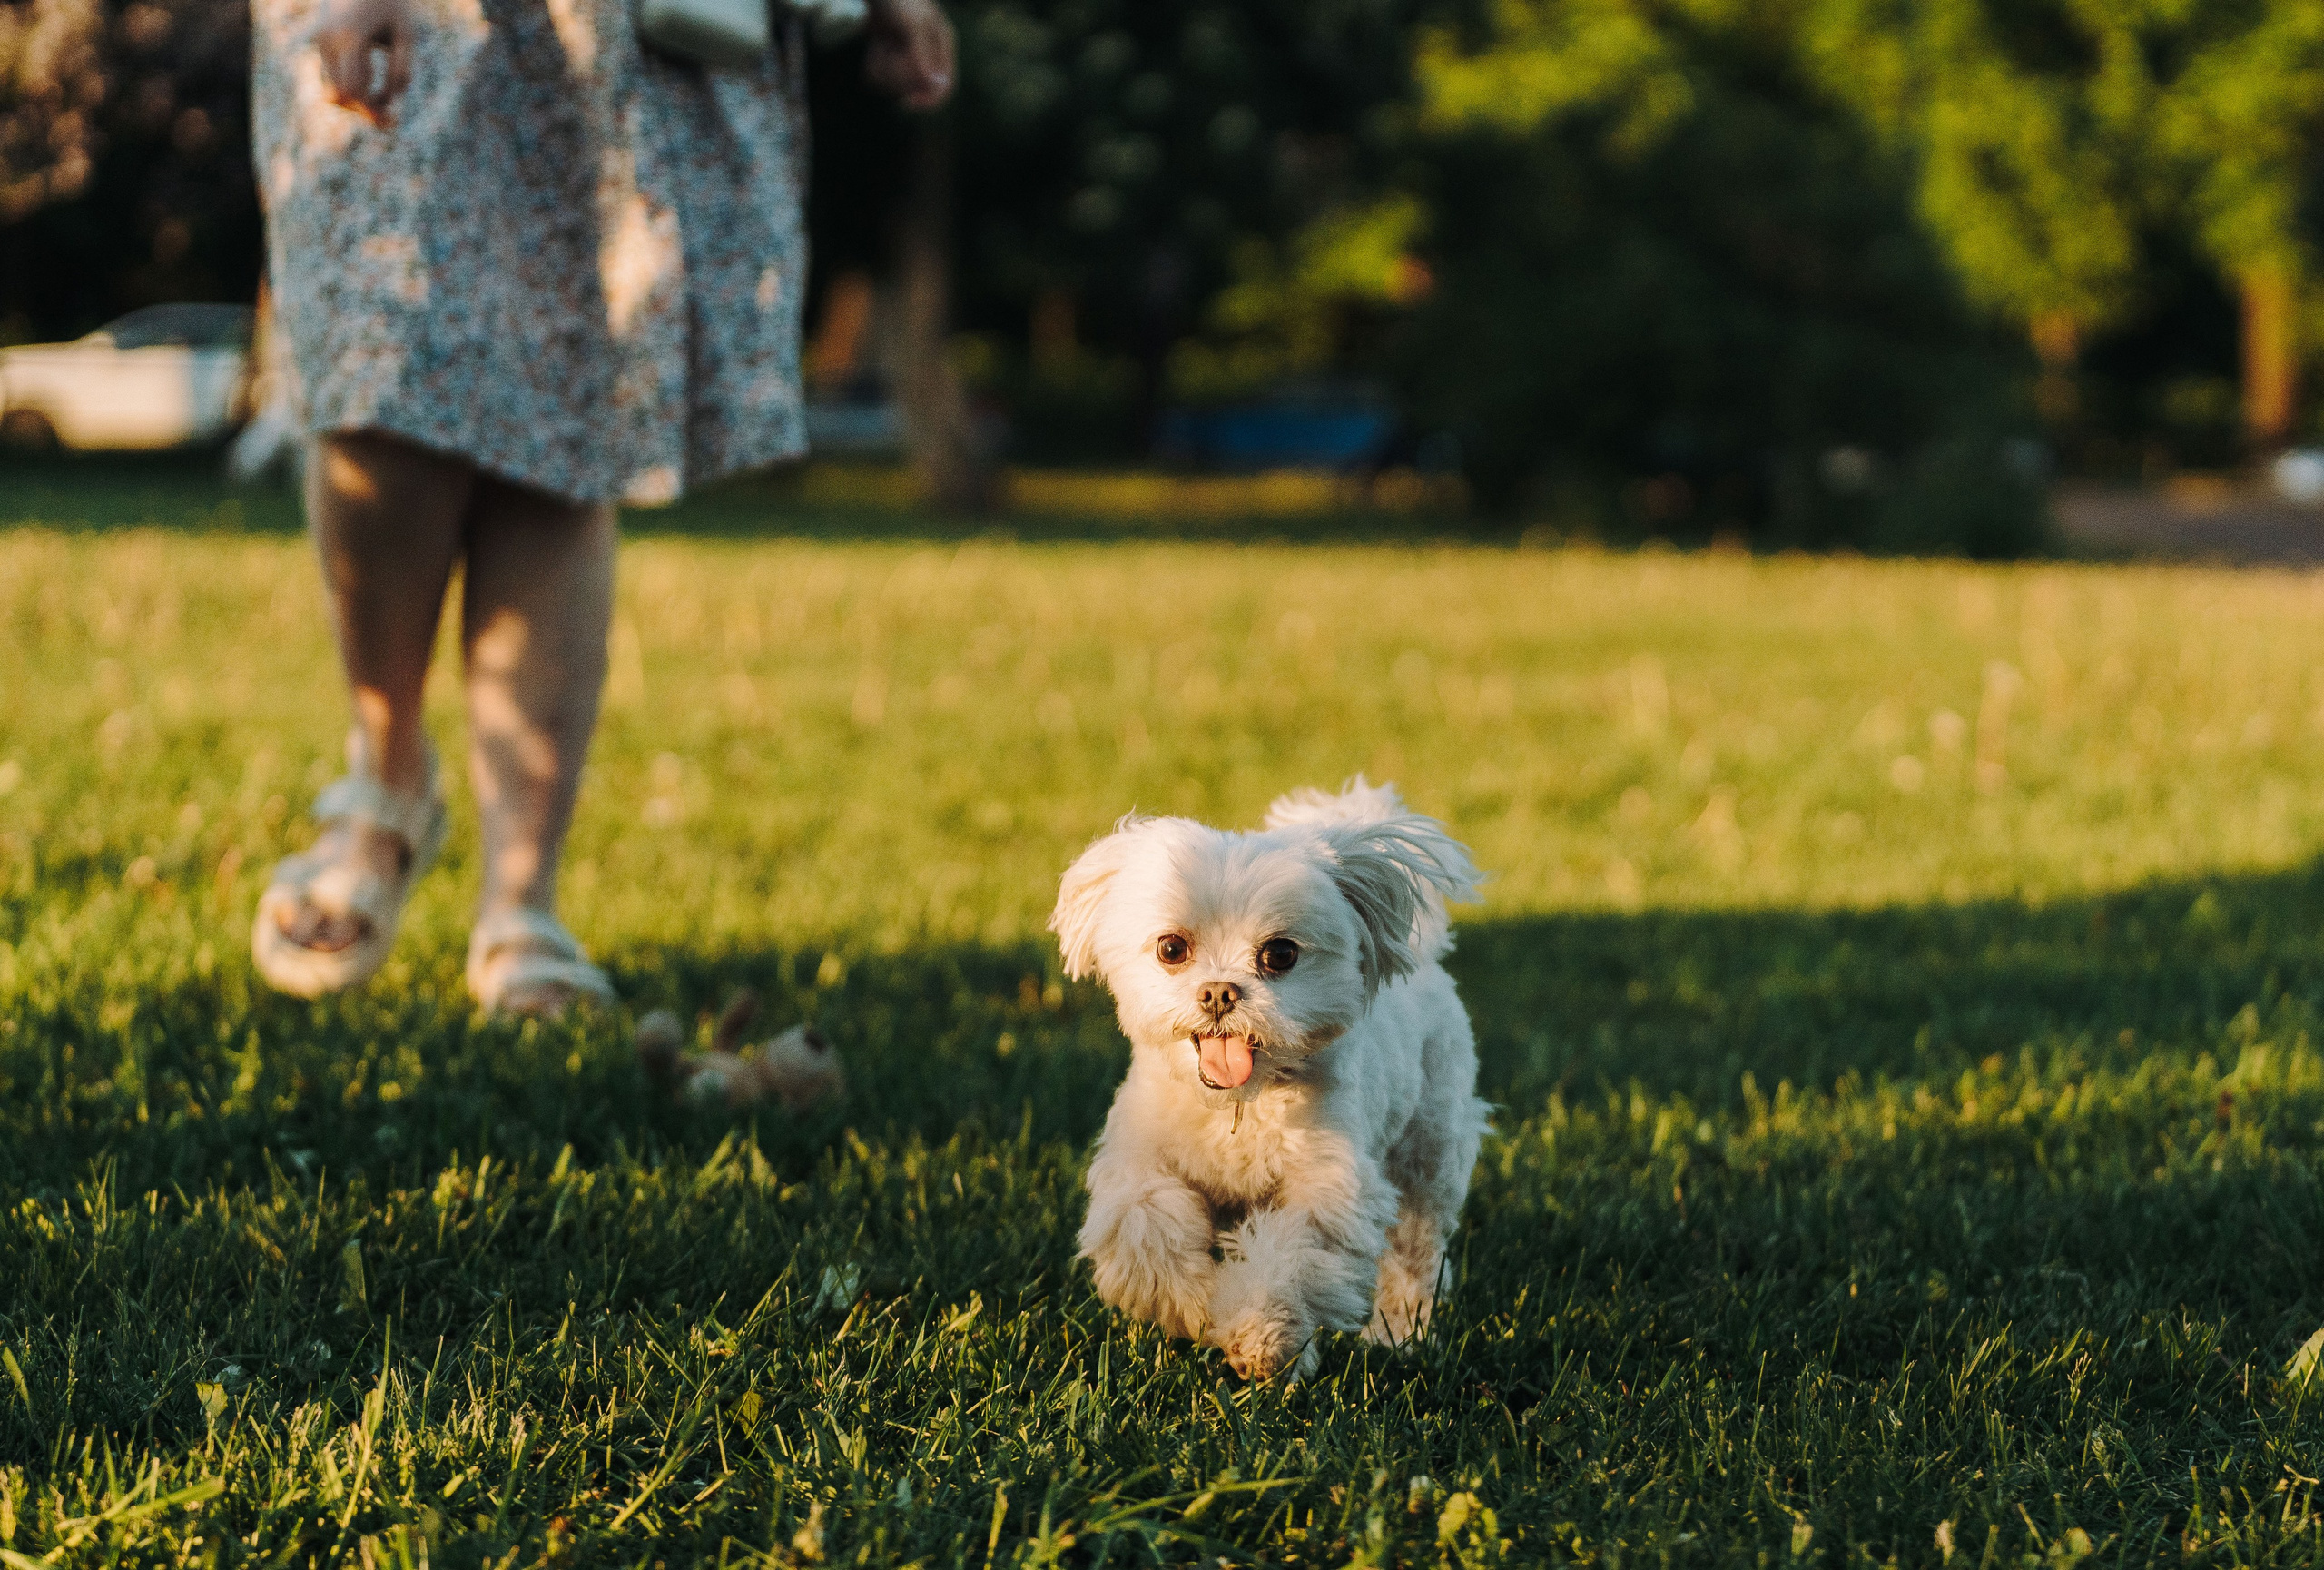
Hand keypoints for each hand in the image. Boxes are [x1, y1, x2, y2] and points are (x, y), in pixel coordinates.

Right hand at [310, 0, 414, 128]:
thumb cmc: (391, 4)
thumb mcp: (407, 34)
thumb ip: (402, 67)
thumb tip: (392, 99)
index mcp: (351, 37)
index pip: (354, 89)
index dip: (372, 109)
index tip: (393, 117)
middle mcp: (330, 41)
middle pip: (341, 94)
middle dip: (365, 109)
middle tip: (392, 120)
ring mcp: (321, 42)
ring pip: (333, 89)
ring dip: (358, 102)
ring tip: (386, 104)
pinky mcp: (321, 44)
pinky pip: (333, 79)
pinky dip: (351, 90)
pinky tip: (374, 92)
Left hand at [865, 0, 952, 109]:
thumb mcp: (913, 23)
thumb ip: (923, 54)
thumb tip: (934, 85)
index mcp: (942, 45)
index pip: (944, 86)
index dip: (928, 100)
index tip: (907, 102)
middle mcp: (928, 54)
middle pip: (916, 88)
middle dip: (898, 78)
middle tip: (886, 56)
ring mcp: (907, 55)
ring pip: (897, 84)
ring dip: (884, 69)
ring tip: (878, 46)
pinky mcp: (889, 54)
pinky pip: (883, 76)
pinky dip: (875, 66)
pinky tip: (874, 48)